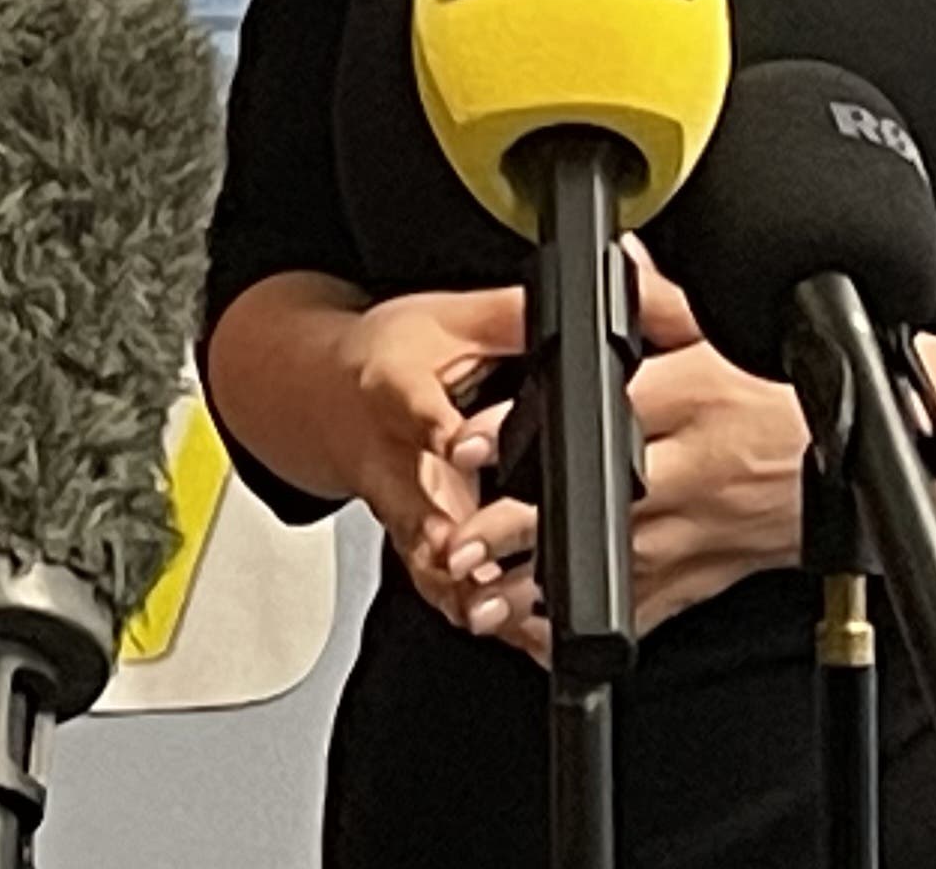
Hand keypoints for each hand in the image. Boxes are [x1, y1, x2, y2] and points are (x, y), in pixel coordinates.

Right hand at [316, 286, 522, 639]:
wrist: (329, 398)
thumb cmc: (394, 355)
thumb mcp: (454, 315)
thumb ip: (522, 317)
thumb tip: (607, 303)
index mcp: (392, 385)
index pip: (410, 406)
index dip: (436, 428)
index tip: (458, 443)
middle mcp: (390, 456)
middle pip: (413, 499)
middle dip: (442, 531)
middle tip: (474, 554)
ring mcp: (399, 509)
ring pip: (425, 556)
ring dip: (460, 586)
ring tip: (500, 611)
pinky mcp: (413, 542)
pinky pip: (442, 585)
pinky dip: (476, 610)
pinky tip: (520, 633)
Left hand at [423, 250, 808, 666]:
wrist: (850, 469)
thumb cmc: (786, 402)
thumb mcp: (728, 337)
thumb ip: (664, 301)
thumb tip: (622, 253)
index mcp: (696, 397)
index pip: (604, 407)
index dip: (534, 424)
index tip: (474, 441)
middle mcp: (696, 468)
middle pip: (599, 501)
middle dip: (524, 528)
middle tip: (462, 541)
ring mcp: (701, 530)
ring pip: (611, 566)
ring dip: (543, 590)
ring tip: (482, 601)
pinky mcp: (708, 575)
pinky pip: (644, 607)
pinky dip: (590, 626)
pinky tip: (540, 633)